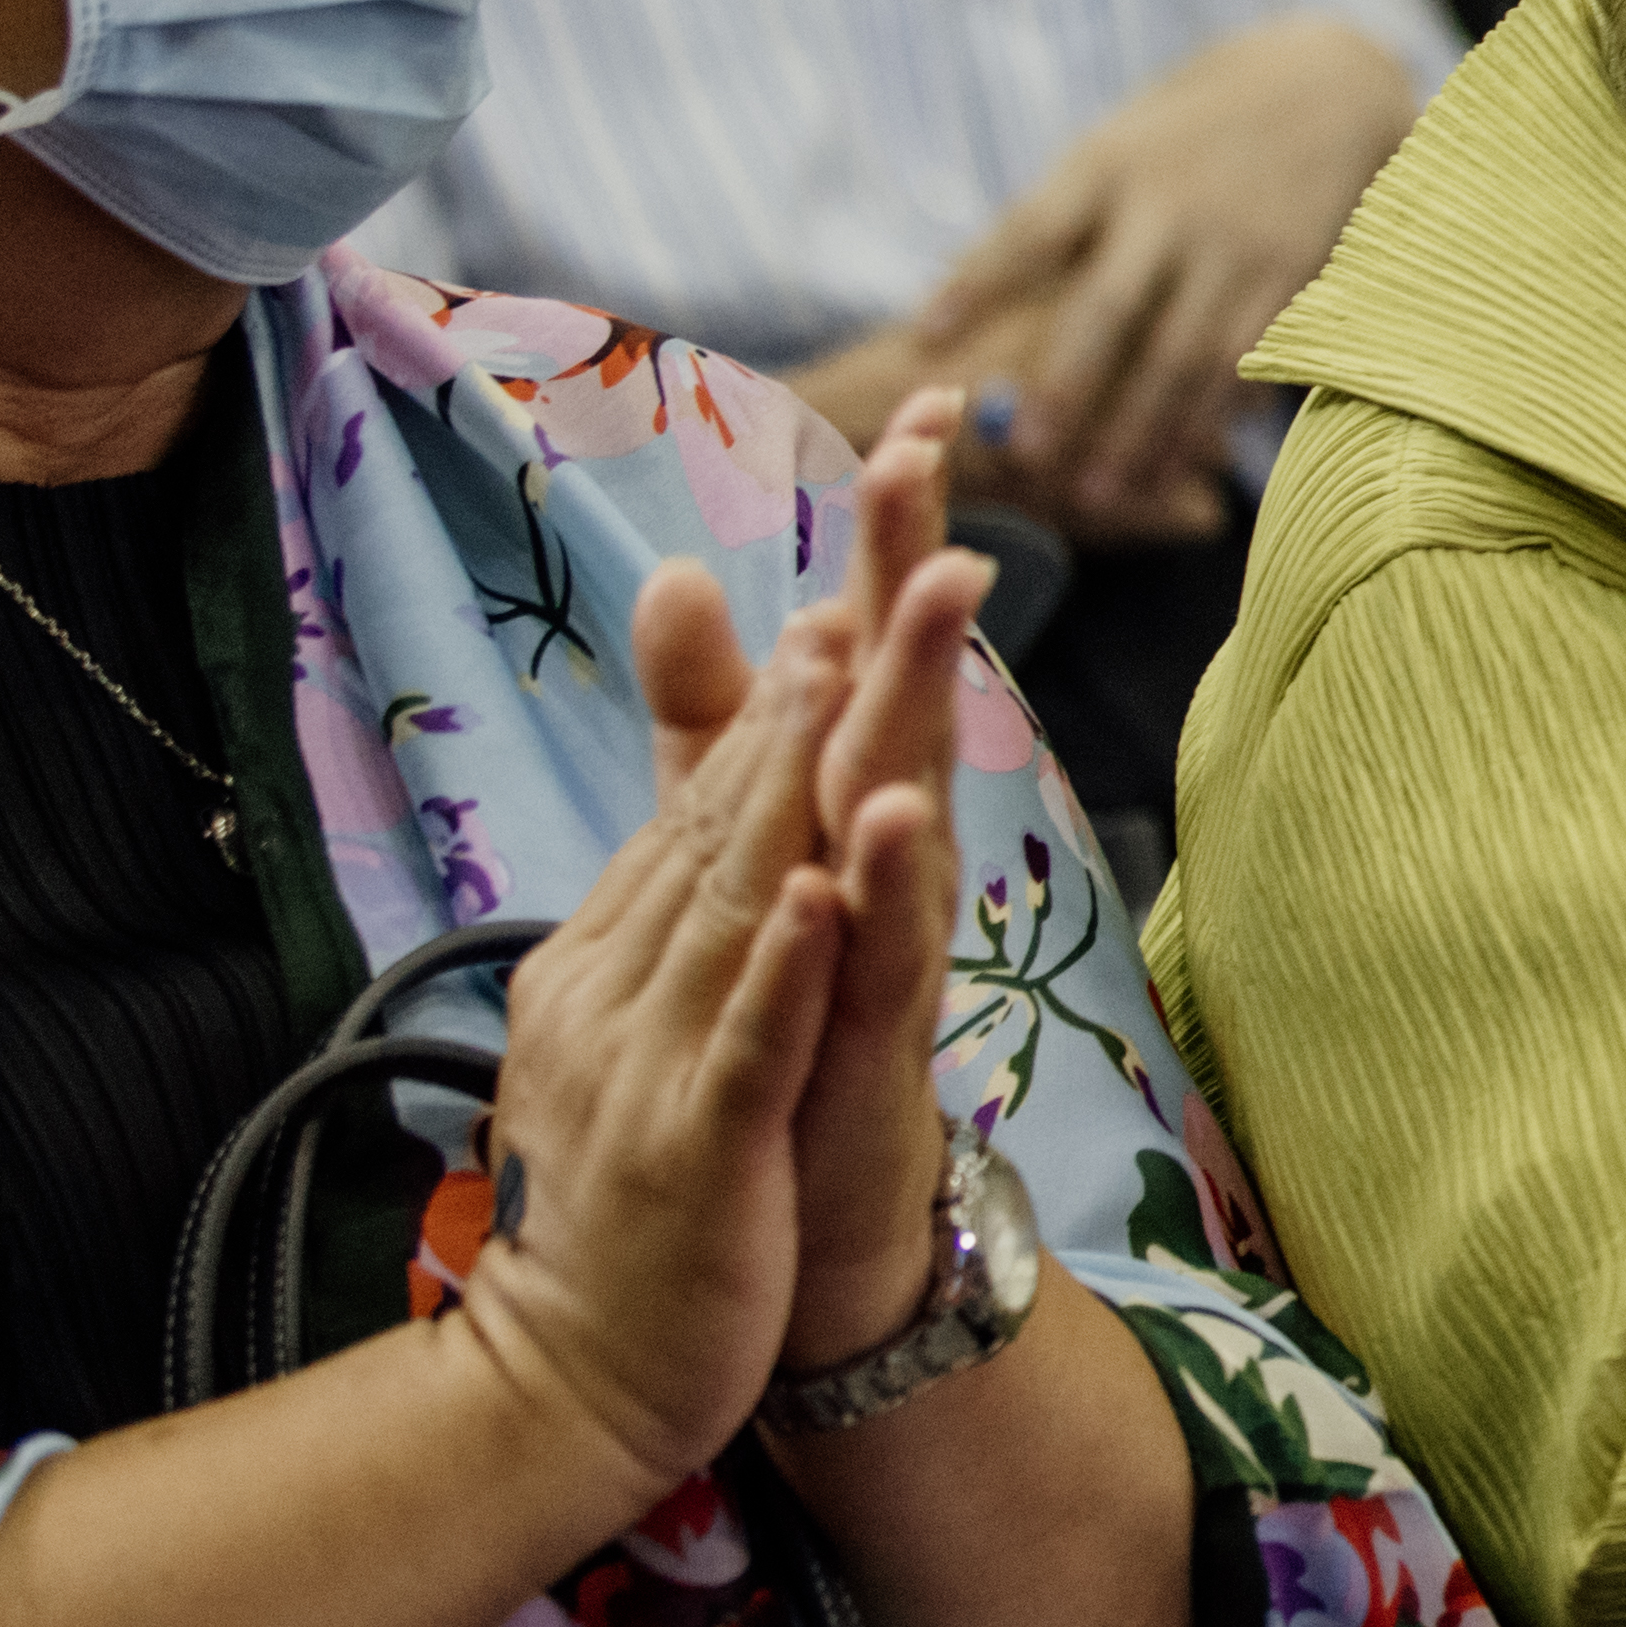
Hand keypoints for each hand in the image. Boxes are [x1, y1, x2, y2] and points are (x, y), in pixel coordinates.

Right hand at [445, 564, 875, 1495]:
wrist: (570, 1378)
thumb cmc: (626, 1206)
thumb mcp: (637, 1042)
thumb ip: (663, 928)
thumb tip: (686, 820)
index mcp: (601, 966)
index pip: (691, 821)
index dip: (765, 716)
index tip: (834, 609)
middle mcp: (611, 994)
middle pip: (711, 832)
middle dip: (788, 711)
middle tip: (862, 591)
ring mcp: (649, 1066)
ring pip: (731, 908)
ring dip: (788, 791)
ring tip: (840, 683)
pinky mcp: (699, 1148)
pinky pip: (749, 1040)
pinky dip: (787, 963)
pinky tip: (830, 889)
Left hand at [759, 401, 1009, 1364]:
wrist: (813, 1226)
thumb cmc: (799, 1026)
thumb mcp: (740, 843)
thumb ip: (709, 719)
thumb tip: (685, 569)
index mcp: (856, 802)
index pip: (873, 642)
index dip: (894, 528)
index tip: (920, 400)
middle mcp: (890, 858)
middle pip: (909, 685)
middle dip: (922, 565)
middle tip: (935, 444)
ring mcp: (891, 948)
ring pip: (915, 800)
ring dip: (928, 697)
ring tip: (941, 593)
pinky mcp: (875, 1043)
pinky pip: (887, 950)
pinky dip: (890, 885)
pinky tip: (885, 820)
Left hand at [897, 18, 1423, 535]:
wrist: (1322, 88)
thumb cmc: (1185, 136)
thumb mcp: (1116, 148)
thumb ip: (1057, 222)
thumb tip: (957, 310)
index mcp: (1108, 165)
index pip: (1030, 228)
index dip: (976, 282)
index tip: (922, 339)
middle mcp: (1170, 204)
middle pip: (1109, 307)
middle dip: (1067, 386)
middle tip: (1027, 455)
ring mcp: (1236, 243)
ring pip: (1184, 354)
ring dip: (1140, 431)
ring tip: (1100, 493)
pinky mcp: (1291, 277)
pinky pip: (1247, 363)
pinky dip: (1212, 420)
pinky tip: (1183, 465)